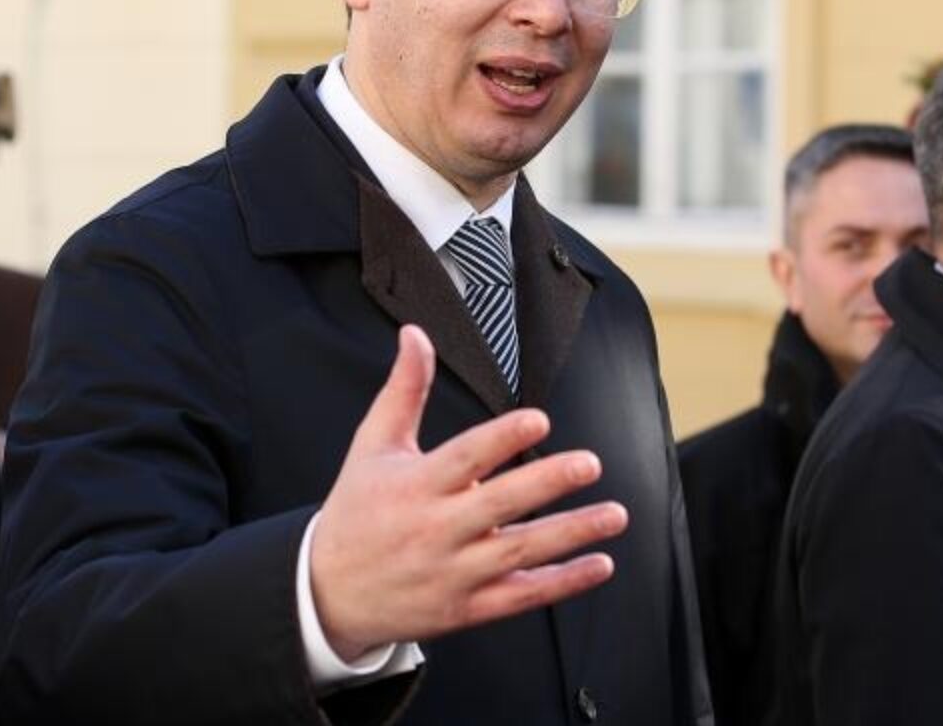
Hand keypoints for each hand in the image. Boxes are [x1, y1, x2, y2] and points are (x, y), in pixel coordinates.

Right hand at [310, 325, 628, 659]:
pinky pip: (520, 596)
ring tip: (614, 514)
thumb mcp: (372, 446)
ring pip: (520, 554)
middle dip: (548, 484)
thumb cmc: (357, 512)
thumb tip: (416, 333)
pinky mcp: (466, 608)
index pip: (464, 458)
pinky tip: (600, 564)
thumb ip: (404, 390)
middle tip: (590, 464)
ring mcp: (453, 572)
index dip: (502, 438)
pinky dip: (562, 583)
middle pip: (499, 506)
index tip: (539, 420)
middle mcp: (436, 530)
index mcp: (415, 486)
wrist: (327, 594)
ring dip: (572, 534)